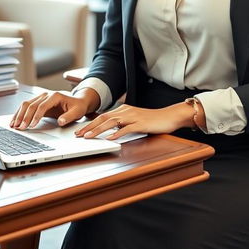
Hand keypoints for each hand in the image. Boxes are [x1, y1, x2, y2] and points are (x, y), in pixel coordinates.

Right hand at [10, 88, 100, 129]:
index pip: (42, 106)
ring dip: (19, 115)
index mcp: (55, 96)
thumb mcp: (77, 112)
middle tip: (20, 128)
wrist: (78, 102)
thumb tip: (60, 121)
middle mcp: (46, 95)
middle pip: (31, 105)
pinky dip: (19, 114)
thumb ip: (69, 116)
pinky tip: (15, 121)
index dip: (36, 116)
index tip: (32, 125)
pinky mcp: (38, 102)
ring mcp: (41, 98)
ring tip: (14, 126)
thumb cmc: (78, 107)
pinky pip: (26, 107)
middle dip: (25, 117)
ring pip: (26, 105)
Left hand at [76, 102, 194, 140]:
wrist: (169, 116)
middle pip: (103, 118)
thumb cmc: (153, 120)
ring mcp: (133, 117)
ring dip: (98, 130)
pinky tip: (110, 138)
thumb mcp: (135, 120)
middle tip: (78, 134)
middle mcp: (126, 111)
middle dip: (89, 126)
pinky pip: (127, 129)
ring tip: (89, 136)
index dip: (90, 123)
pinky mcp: (141, 124)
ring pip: (111, 122)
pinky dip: (117, 133)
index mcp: (123, 110)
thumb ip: (123, 124)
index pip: (103, 116)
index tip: (80, 131)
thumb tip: (111, 131)